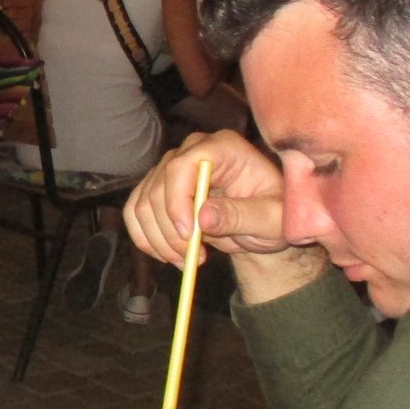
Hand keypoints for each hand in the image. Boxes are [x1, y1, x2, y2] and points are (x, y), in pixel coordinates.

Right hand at [123, 131, 291, 266]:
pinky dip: (147, 240)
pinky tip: (169, 256)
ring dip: (159, 240)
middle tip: (194, 258)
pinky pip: (135, 213)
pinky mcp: (158, 189)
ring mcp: (171, 168)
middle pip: (158, 187)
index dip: (178, 202)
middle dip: (170, 231)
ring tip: (188, 260)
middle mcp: (192, 151)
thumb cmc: (274, 216)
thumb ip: (241, 216)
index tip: (190, 236)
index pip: (182, 165)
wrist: (262, 225)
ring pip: (142, 204)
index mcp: (223, 148)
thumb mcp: (271, 220)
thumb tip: (203, 217)